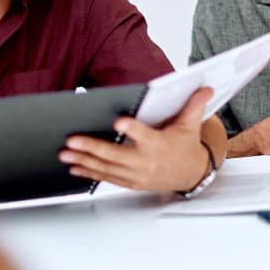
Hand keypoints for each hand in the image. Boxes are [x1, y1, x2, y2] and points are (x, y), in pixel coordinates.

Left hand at [58, 88, 213, 191]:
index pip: (145, 135)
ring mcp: (136, 175)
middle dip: (92, 147)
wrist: (191, 174)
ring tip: (65, 153)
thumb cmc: (185, 146)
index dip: (133, 130)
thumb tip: (205, 87)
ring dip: (84, 161)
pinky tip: (74, 167)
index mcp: (159, 144)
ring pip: (107, 169)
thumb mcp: (190, 125)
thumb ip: (194, 105)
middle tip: (72, 139)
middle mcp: (146, 162)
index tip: (119, 122)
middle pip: (116, 155)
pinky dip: (89, 173)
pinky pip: (106, 178)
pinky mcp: (130, 182)